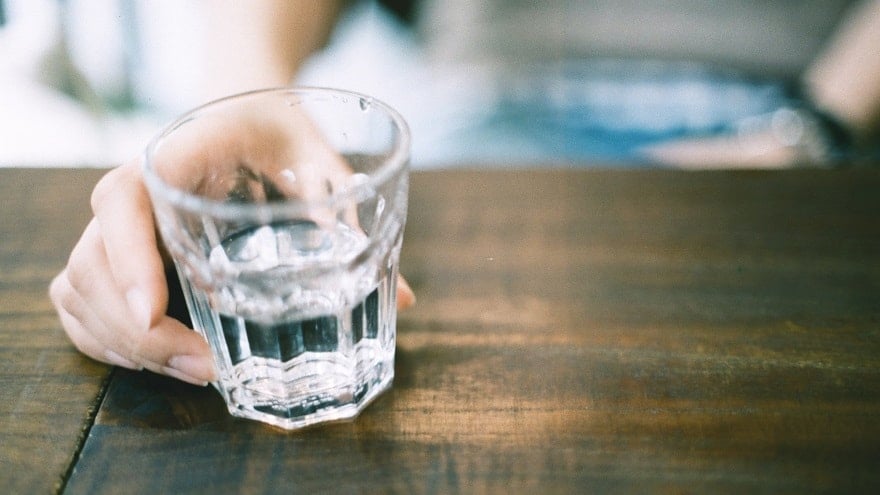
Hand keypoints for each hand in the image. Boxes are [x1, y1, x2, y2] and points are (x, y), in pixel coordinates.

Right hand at [50, 143, 415, 385]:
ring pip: (79, 289)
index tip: (154, 309)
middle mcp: (133, 193)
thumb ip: (349, 219)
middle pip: (92, 263)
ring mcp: (118, 226)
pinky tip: (159, 363)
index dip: (129, 258)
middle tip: (204, 368)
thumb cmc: (279, 132)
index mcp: (173, 156)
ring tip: (195, 371)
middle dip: (139, 329)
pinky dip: (107, 341)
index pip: (122, 199)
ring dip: (125, 343)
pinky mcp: (116, 254)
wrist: (248, 116)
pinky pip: (80, 303)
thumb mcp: (318, 160)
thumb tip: (404, 299)